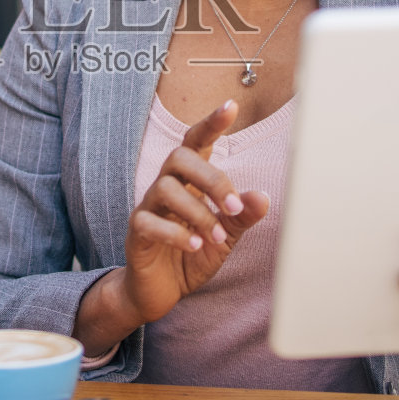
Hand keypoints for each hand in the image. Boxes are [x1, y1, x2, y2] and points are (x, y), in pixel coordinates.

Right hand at [119, 99, 269, 323]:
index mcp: (189, 182)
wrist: (158, 292)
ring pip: (165, 187)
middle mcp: (166, 187)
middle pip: (180, 157)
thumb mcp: (225, 237)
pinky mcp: (136, 233)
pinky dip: (175, 233)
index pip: (196, 142)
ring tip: (216, 237)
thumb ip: (242, 216)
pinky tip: (194, 246)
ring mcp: (148, 208)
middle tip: (233, 207)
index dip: (211, 123)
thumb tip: (263, 196)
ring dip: (198, 212)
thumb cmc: (191, 255)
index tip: (231, 106)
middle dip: (212, 178)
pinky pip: (148, 221)